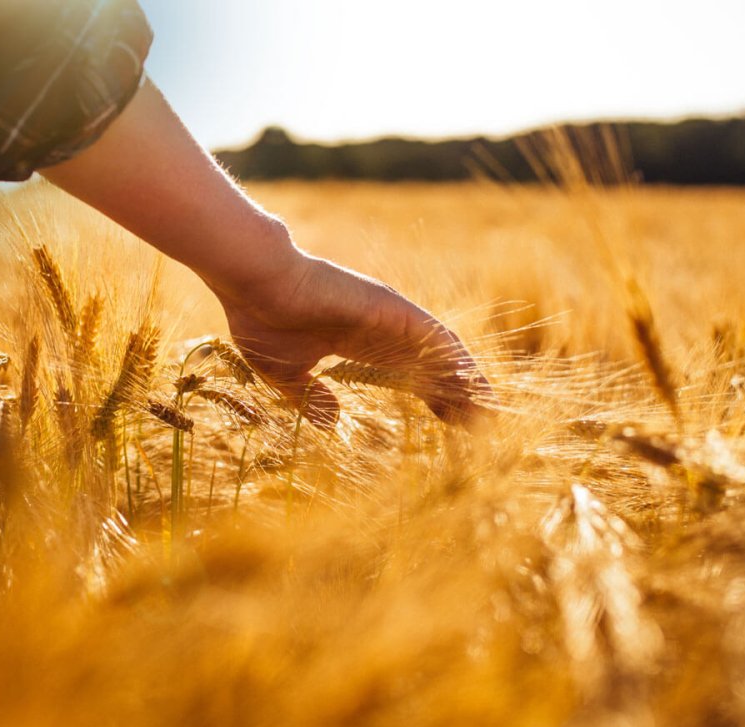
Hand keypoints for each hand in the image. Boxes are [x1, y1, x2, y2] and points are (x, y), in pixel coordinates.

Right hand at [216, 253, 492, 426]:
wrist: (256, 283)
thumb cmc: (262, 320)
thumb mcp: (285, 374)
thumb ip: (310, 398)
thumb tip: (332, 423)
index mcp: (358, 343)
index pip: (408, 374)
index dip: (432, 398)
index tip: (452, 424)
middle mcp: (381, 328)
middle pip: (431, 365)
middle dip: (457, 394)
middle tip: (483, 427)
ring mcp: (388, 316)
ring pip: (440, 351)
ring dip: (465, 380)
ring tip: (488, 411)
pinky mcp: (391, 307)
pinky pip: (434, 336)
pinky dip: (455, 360)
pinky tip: (473, 384)